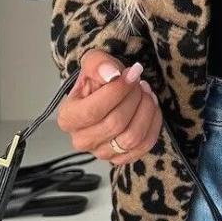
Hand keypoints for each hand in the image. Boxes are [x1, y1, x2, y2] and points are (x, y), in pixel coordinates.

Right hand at [55, 48, 162, 165]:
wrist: (107, 91)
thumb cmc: (99, 80)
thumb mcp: (93, 62)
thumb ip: (98, 64)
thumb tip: (112, 74)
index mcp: (68, 118)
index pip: (94, 111)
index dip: (118, 91)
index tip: (132, 73)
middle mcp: (82, 140)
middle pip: (115, 124)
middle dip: (133, 98)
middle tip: (138, 82)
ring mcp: (102, 152)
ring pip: (132, 137)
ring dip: (146, 110)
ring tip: (145, 93)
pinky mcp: (121, 158)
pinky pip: (145, 145)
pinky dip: (153, 122)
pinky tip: (150, 107)